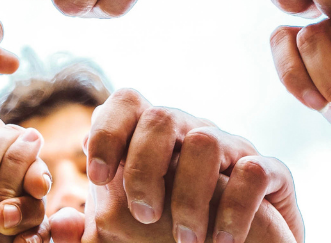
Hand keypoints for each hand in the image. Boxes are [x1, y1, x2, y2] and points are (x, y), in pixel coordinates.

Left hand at [75, 90, 303, 242]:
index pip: (125, 103)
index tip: (98, 178)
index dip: (107, 132)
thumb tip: (58, 224)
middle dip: (143, 168)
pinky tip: (221, 241)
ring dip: (189, 197)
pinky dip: (233, 210)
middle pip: (159, 115)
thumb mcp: (125, 238)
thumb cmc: (174, 242)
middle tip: (143, 215)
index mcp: (152, 140)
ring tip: (186, 241)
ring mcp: (232, 149)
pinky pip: (253, 171)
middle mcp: (190, 133)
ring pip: (203, 140)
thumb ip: (91, 232)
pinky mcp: (272, 171)